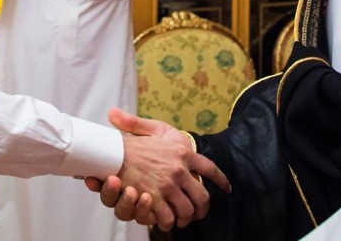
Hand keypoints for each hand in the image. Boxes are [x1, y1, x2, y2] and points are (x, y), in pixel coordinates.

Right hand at [98, 107, 229, 231]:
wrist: (114, 149)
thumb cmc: (133, 139)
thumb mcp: (151, 128)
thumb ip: (159, 127)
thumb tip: (140, 117)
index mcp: (183, 152)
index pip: (210, 168)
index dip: (220, 180)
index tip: (226, 188)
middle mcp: (179, 170)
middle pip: (202, 197)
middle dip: (202, 209)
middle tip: (198, 213)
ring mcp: (168, 185)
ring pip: (187, 210)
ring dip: (186, 218)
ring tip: (182, 220)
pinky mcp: (155, 198)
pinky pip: (169, 217)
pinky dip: (168, 222)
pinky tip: (166, 221)